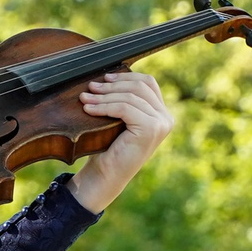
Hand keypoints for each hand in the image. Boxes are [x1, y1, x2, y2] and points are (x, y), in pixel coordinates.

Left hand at [69, 71, 173, 212]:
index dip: (126, 77)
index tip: (105, 78)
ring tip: (85, 98)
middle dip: (112, 85)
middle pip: (139, 87)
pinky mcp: (151, 129)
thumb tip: (109, 74)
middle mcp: (166, 118)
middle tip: (90, 87)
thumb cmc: (109, 148)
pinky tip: (89, 109)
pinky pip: (125, 108)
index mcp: (162, 114)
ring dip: (104, 96)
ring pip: (130, 97)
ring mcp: (161, 124)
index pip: (148, 83)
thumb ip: (124, 99)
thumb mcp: (118, 119)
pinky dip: (104, 106)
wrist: (106, 176)